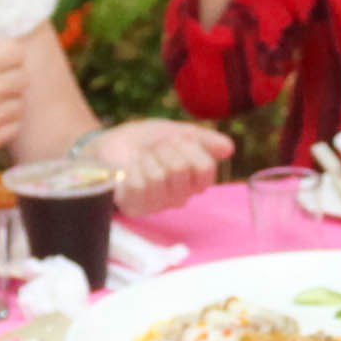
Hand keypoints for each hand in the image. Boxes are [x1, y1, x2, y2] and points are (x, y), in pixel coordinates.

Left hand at [96, 119, 233, 216]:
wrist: (111, 143)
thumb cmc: (145, 141)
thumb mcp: (178, 132)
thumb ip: (205, 140)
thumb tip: (229, 148)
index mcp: (194, 180)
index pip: (205, 168)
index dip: (190, 147)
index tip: (176, 140)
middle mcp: (180, 197)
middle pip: (182, 169)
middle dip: (165, 149)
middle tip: (155, 150)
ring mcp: (158, 205)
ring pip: (159, 176)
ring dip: (147, 158)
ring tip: (140, 160)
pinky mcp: (135, 208)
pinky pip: (140, 184)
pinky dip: (132, 169)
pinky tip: (129, 171)